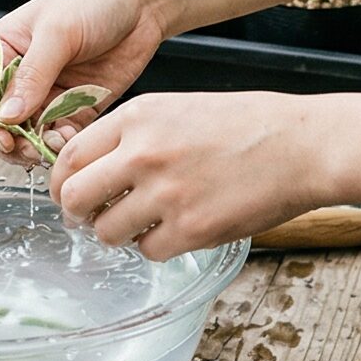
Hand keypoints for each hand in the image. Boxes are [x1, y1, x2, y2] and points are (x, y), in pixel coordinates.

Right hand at [0, 0, 165, 164]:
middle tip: (24, 149)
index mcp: (4, 49)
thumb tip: (5, 115)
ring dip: (34, 147)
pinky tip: (68, 139)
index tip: (0, 134)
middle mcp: (23, 75)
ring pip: (28, 135)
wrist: (144, 2)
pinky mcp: (76, 107)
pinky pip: (60, 136)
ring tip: (49, 146)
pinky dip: (60, 144)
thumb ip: (32, 75)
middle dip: (7, 140)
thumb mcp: (57, 32)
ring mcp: (49, 93)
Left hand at [46, 89, 328, 259]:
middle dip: (75, 213)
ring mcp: (165, 193)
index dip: (61, 180)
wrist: (299, 144)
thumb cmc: (244, 124)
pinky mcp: (191, 229)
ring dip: (117, 234)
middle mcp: (143, 153)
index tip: (66, 192)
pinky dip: (155, 247)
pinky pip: (148, 251)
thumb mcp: (177, 108)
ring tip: (138, 225)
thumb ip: (134, 134)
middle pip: (76, 195)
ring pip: (107, 230)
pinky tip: (174, 232)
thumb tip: (97, 168)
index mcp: (137, 117)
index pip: (70, 154)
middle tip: (87, 218)